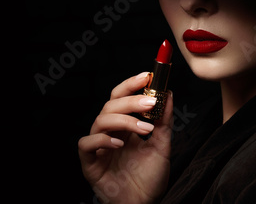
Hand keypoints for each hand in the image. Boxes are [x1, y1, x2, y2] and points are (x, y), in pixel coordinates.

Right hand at [78, 72, 172, 203]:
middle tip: (150, 101)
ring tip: (143, 129)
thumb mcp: (162, 146)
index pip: (121, 97)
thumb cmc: (149, 179)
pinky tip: (119, 144)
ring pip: (100, 120)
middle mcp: (109, 133)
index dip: (130, 85)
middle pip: (111, 105)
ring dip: (123, 120)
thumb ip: (164, 122)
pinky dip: (102, 139)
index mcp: (124, 127)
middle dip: (130, 100)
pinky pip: (87, 144)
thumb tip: (169, 93)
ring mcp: (98, 147)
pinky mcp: (89, 163)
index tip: (147, 75)